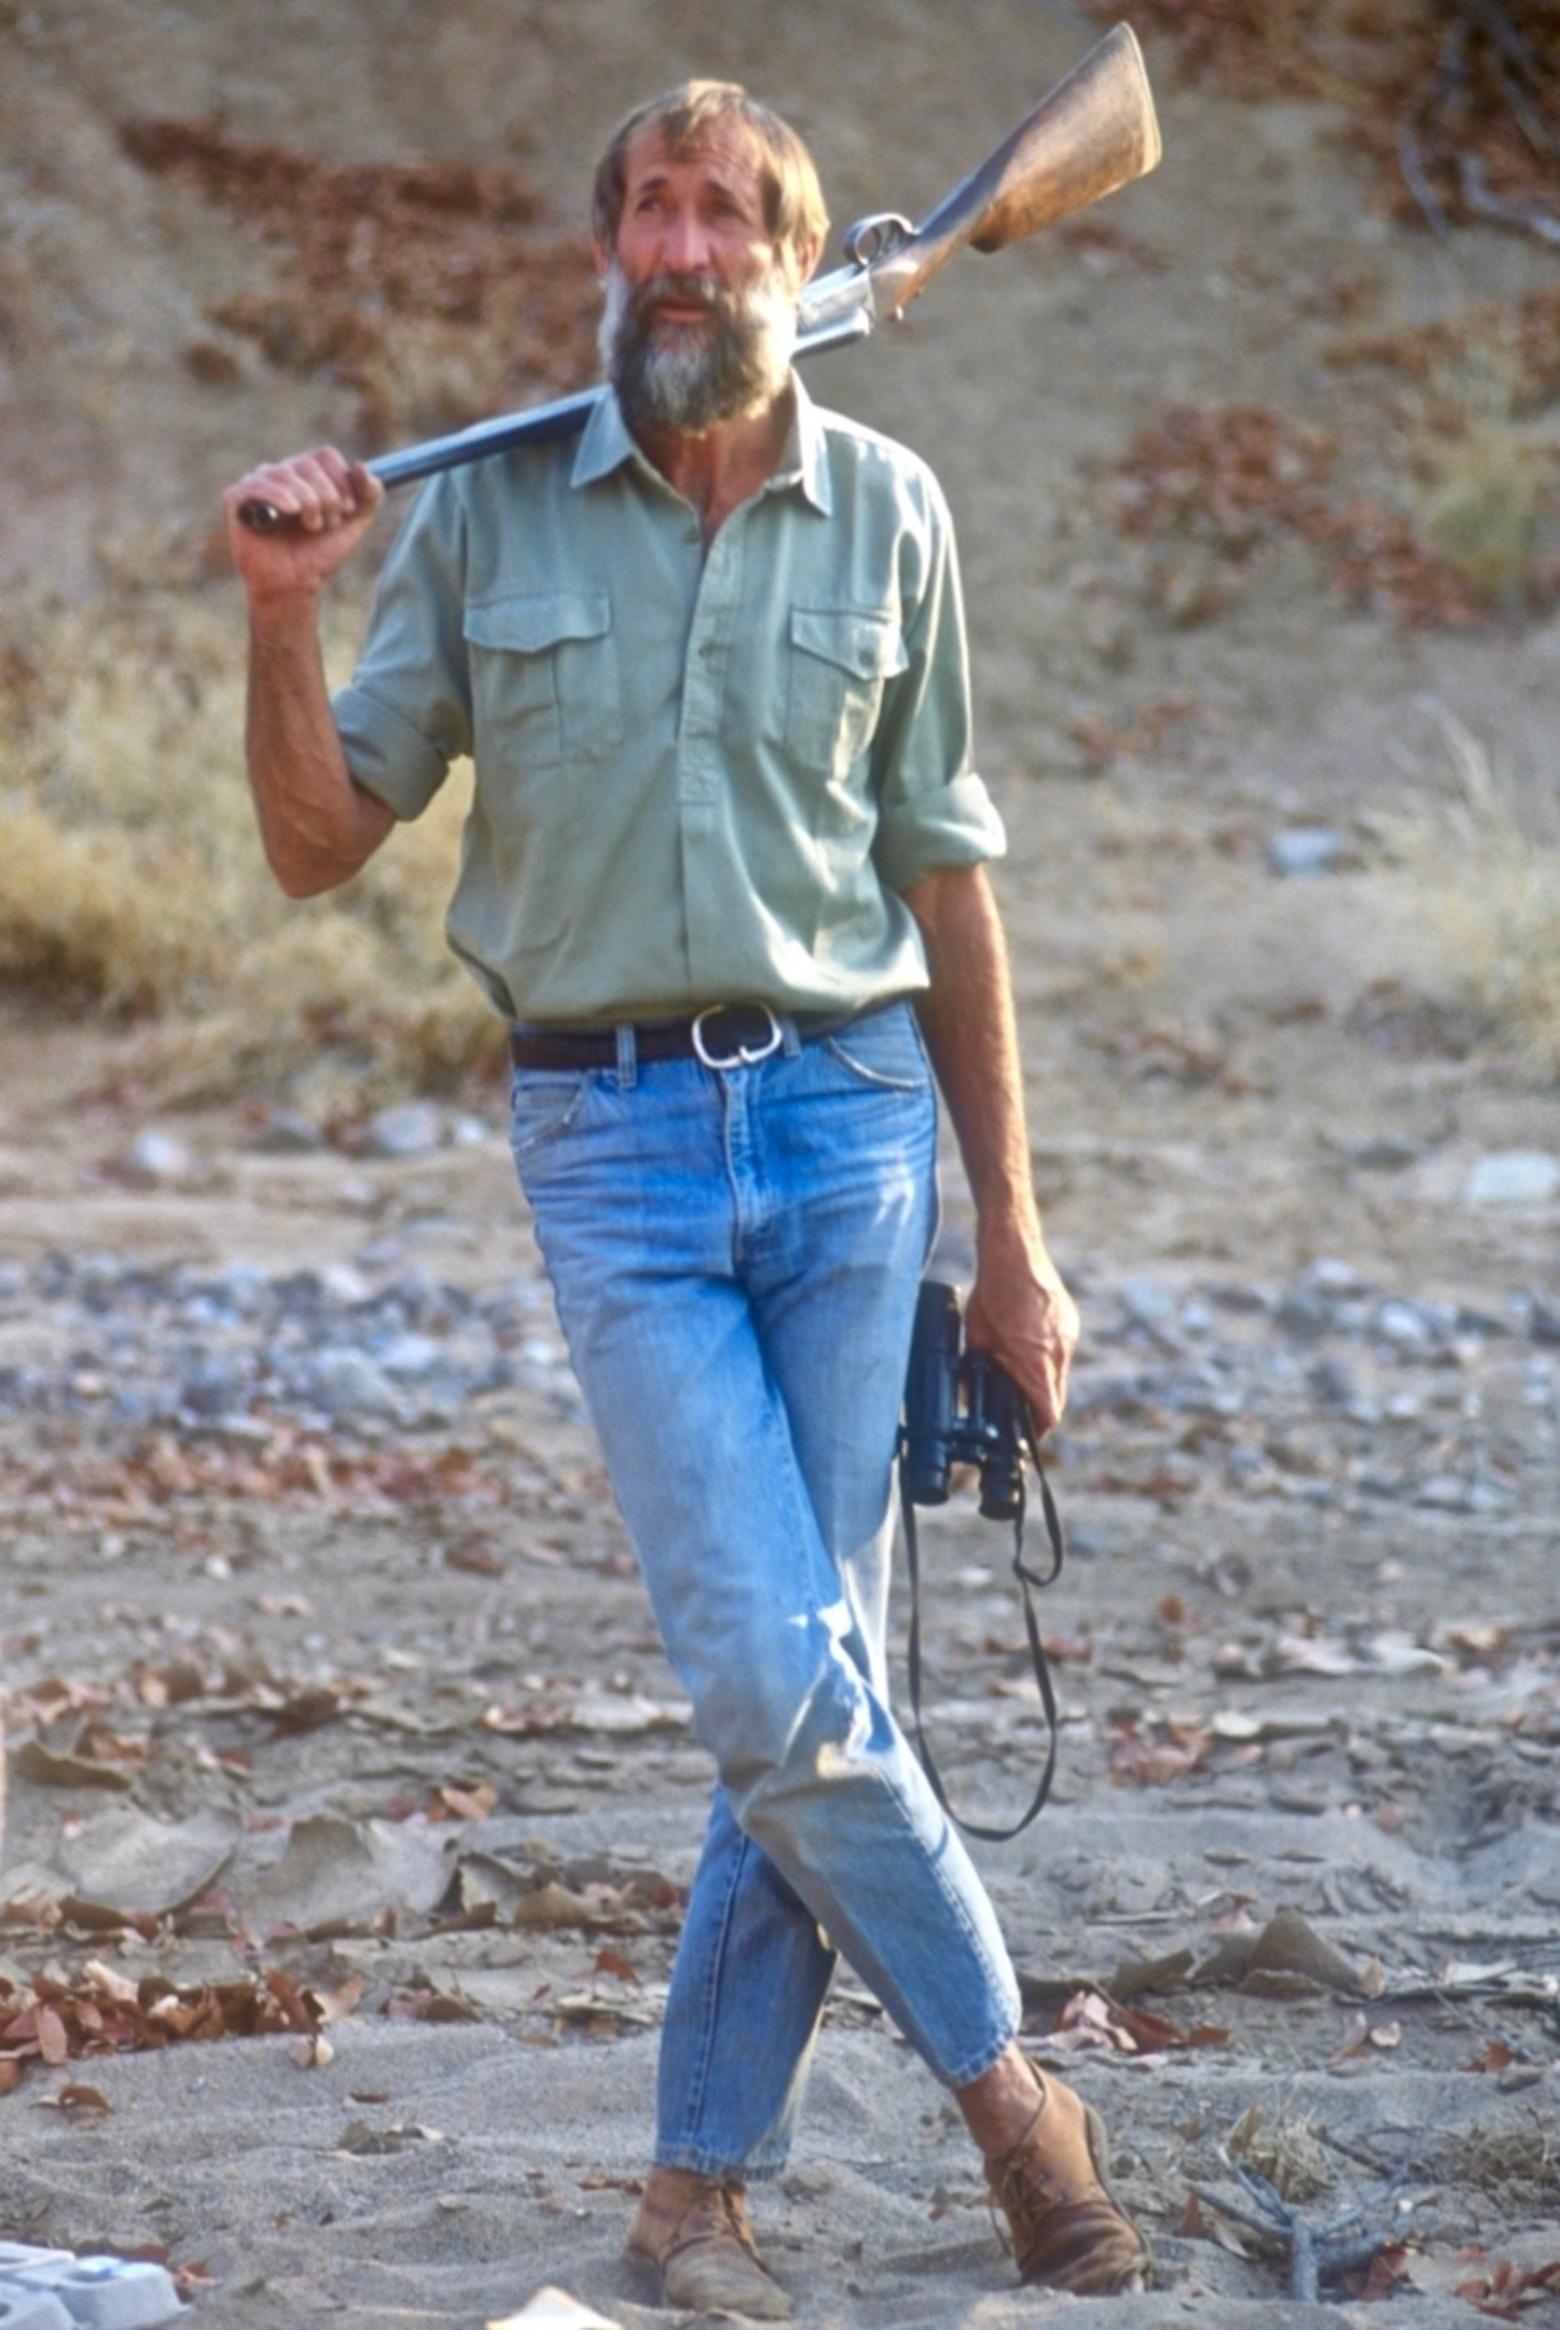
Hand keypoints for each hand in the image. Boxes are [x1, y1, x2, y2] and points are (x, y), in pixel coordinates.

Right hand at [222, 445, 383, 601]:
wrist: (293, 584)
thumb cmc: (318, 553)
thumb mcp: (353, 524)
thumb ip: (369, 495)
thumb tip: (360, 465)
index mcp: (306, 474)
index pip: (325, 455)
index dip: (342, 480)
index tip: (348, 510)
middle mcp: (280, 473)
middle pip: (307, 463)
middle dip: (327, 496)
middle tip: (328, 524)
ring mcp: (256, 483)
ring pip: (286, 472)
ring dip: (308, 502)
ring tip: (311, 526)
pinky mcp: (236, 498)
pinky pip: (258, 485)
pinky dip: (280, 496)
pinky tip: (291, 511)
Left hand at [964, 1232, 1079, 1437]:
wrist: (1015, 1252)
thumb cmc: (992, 1294)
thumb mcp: (976, 1338)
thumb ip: (976, 1371)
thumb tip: (969, 1395)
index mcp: (1036, 1362)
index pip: (1049, 1413)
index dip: (1037, 1430)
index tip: (1026, 1436)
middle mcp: (1059, 1353)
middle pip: (1056, 1398)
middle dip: (1038, 1407)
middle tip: (1018, 1410)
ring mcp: (1068, 1336)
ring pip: (1059, 1374)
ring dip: (1042, 1380)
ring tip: (1018, 1372)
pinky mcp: (1069, 1322)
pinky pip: (1061, 1351)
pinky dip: (1046, 1357)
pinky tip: (1026, 1344)